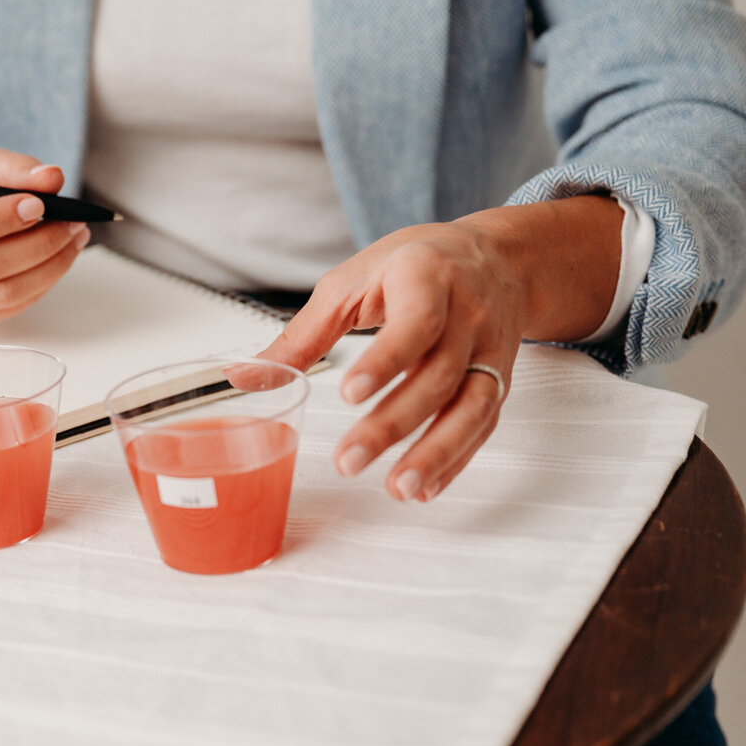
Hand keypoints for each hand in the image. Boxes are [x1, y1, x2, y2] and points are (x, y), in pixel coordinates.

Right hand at [0, 148, 90, 324]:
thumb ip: (11, 169)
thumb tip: (52, 178)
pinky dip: (40, 285)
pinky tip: (56, 261)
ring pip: (1, 294)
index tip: (39, 204)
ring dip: (50, 268)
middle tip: (73, 222)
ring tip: (74, 239)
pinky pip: (7, 309)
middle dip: (39, 244)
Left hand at [258, 197, 621, 500]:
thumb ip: (304, 333)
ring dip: (435, 454)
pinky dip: (455, 459)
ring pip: (469, 407)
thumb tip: (245, 375)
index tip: (349, 394)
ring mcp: (488, 350)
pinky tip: (425, 486)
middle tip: (349, 460)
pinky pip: (482, 423)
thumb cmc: (417, 263)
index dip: (385, 361)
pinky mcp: (500, 378)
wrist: (497, 258)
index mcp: (427, 278)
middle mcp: (467, 315)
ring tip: (397, 487)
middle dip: (393, 424)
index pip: (414, 323)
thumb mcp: (354, 281)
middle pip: (437, 376)